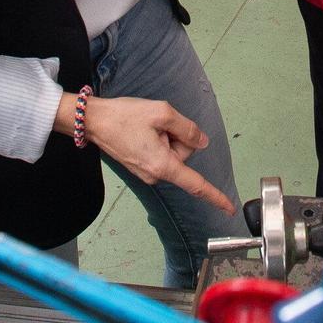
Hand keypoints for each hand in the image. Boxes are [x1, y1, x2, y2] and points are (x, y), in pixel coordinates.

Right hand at [73, 95, 234, 214]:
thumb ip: (188, 129)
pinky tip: (143, 131)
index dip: (215, 196)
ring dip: (167, 136)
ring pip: (174, 152)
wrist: (93, 121)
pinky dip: (159, 139)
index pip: (196, 184)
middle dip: (179, 136)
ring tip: (146, 127)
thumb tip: (202, 142)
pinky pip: (162, 153)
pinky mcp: (142, 166)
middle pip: (185, 155)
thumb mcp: (162, 113)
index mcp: (163, 165)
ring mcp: (148, 172)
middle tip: (157, 124)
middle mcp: (155, 175)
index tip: (229, 209)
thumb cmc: (124, 116)